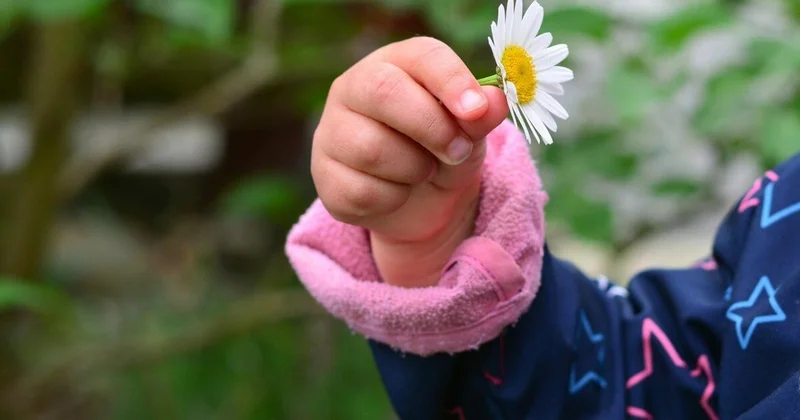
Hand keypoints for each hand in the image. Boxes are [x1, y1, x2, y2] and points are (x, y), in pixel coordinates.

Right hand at [311, 36, 508, 286]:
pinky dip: (393, 199)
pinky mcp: (324, 175)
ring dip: (415, 169)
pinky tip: (397, 191)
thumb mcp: (470, 132)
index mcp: (395, 63)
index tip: (477, 110)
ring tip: (423, 170)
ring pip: (372, 149)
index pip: (421, 55)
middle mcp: (353, 87)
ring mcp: (331, 131)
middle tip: (458, 151)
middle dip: (433, 128)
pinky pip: (362, 191)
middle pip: (384, 93)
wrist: (418, 201)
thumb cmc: (441, 149)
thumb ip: (480, 116)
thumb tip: (494, 101)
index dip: (451, 80)